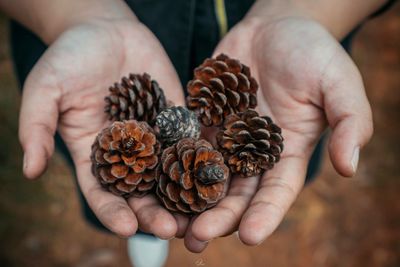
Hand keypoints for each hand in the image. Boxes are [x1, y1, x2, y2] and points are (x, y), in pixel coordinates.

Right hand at [18, 6, 188, 237]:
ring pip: (170, 172)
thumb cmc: (70, 57)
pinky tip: (214, 172)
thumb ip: (36, 127)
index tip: (126, 227)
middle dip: (155, 212)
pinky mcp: (176, 118)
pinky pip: (190, 140)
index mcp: (95, 154)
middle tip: (171, 229)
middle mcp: (127, 152)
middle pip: (142, 190)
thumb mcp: (46, 88)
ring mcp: (155, 136)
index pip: (103, 192)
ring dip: (183, 193)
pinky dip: (201, 157)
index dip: (112, 212)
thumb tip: (29, 170)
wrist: (106, 30)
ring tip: (198, 212)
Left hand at [184, 13, 372, 250]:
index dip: (265, 216)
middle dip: (218, 217)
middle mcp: (253, 154)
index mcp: (287, 153)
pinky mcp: (202, 121)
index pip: (277, 193)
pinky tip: (154, 178)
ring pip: (205, 176)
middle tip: (197, 238)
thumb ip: (349, 121)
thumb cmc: (312, 52)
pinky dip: (171, 162)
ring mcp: (225, 138)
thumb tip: (349, 167)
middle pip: (235, 194)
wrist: (275, 27)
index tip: (250, 238)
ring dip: (189, 200)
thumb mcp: (339, 82)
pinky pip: (184, 145)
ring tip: (169, 223)